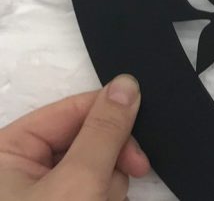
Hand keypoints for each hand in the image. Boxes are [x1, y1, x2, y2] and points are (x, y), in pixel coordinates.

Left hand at [0, 76, 150, 200]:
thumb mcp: (80, 180)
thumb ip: (104, 131)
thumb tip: (126, 86)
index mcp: (7, 151)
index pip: (71, 110)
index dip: (110, 116)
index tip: (139, 129)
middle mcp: (21, 168)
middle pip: (87, 137)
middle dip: (112, 158)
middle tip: (134, 171)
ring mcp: (41, 191)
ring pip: (96, 164)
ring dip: (110, 183)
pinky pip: (96, 185)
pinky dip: (107, 195)